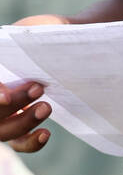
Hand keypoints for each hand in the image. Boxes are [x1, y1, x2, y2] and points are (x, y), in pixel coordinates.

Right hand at [0, 15, 67, 152]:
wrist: (64, 41)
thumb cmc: (41, 33)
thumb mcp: (28, 31)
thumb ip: (16, 43)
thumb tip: (8, 56)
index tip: (6, 95)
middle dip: (11, 105)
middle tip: (38, 88)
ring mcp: (2, 112)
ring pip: (2, 131)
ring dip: (24, 122)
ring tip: (47, 107)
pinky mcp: (19, 124)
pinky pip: (19, 143)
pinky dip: (30, 143)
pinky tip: (45, 133)